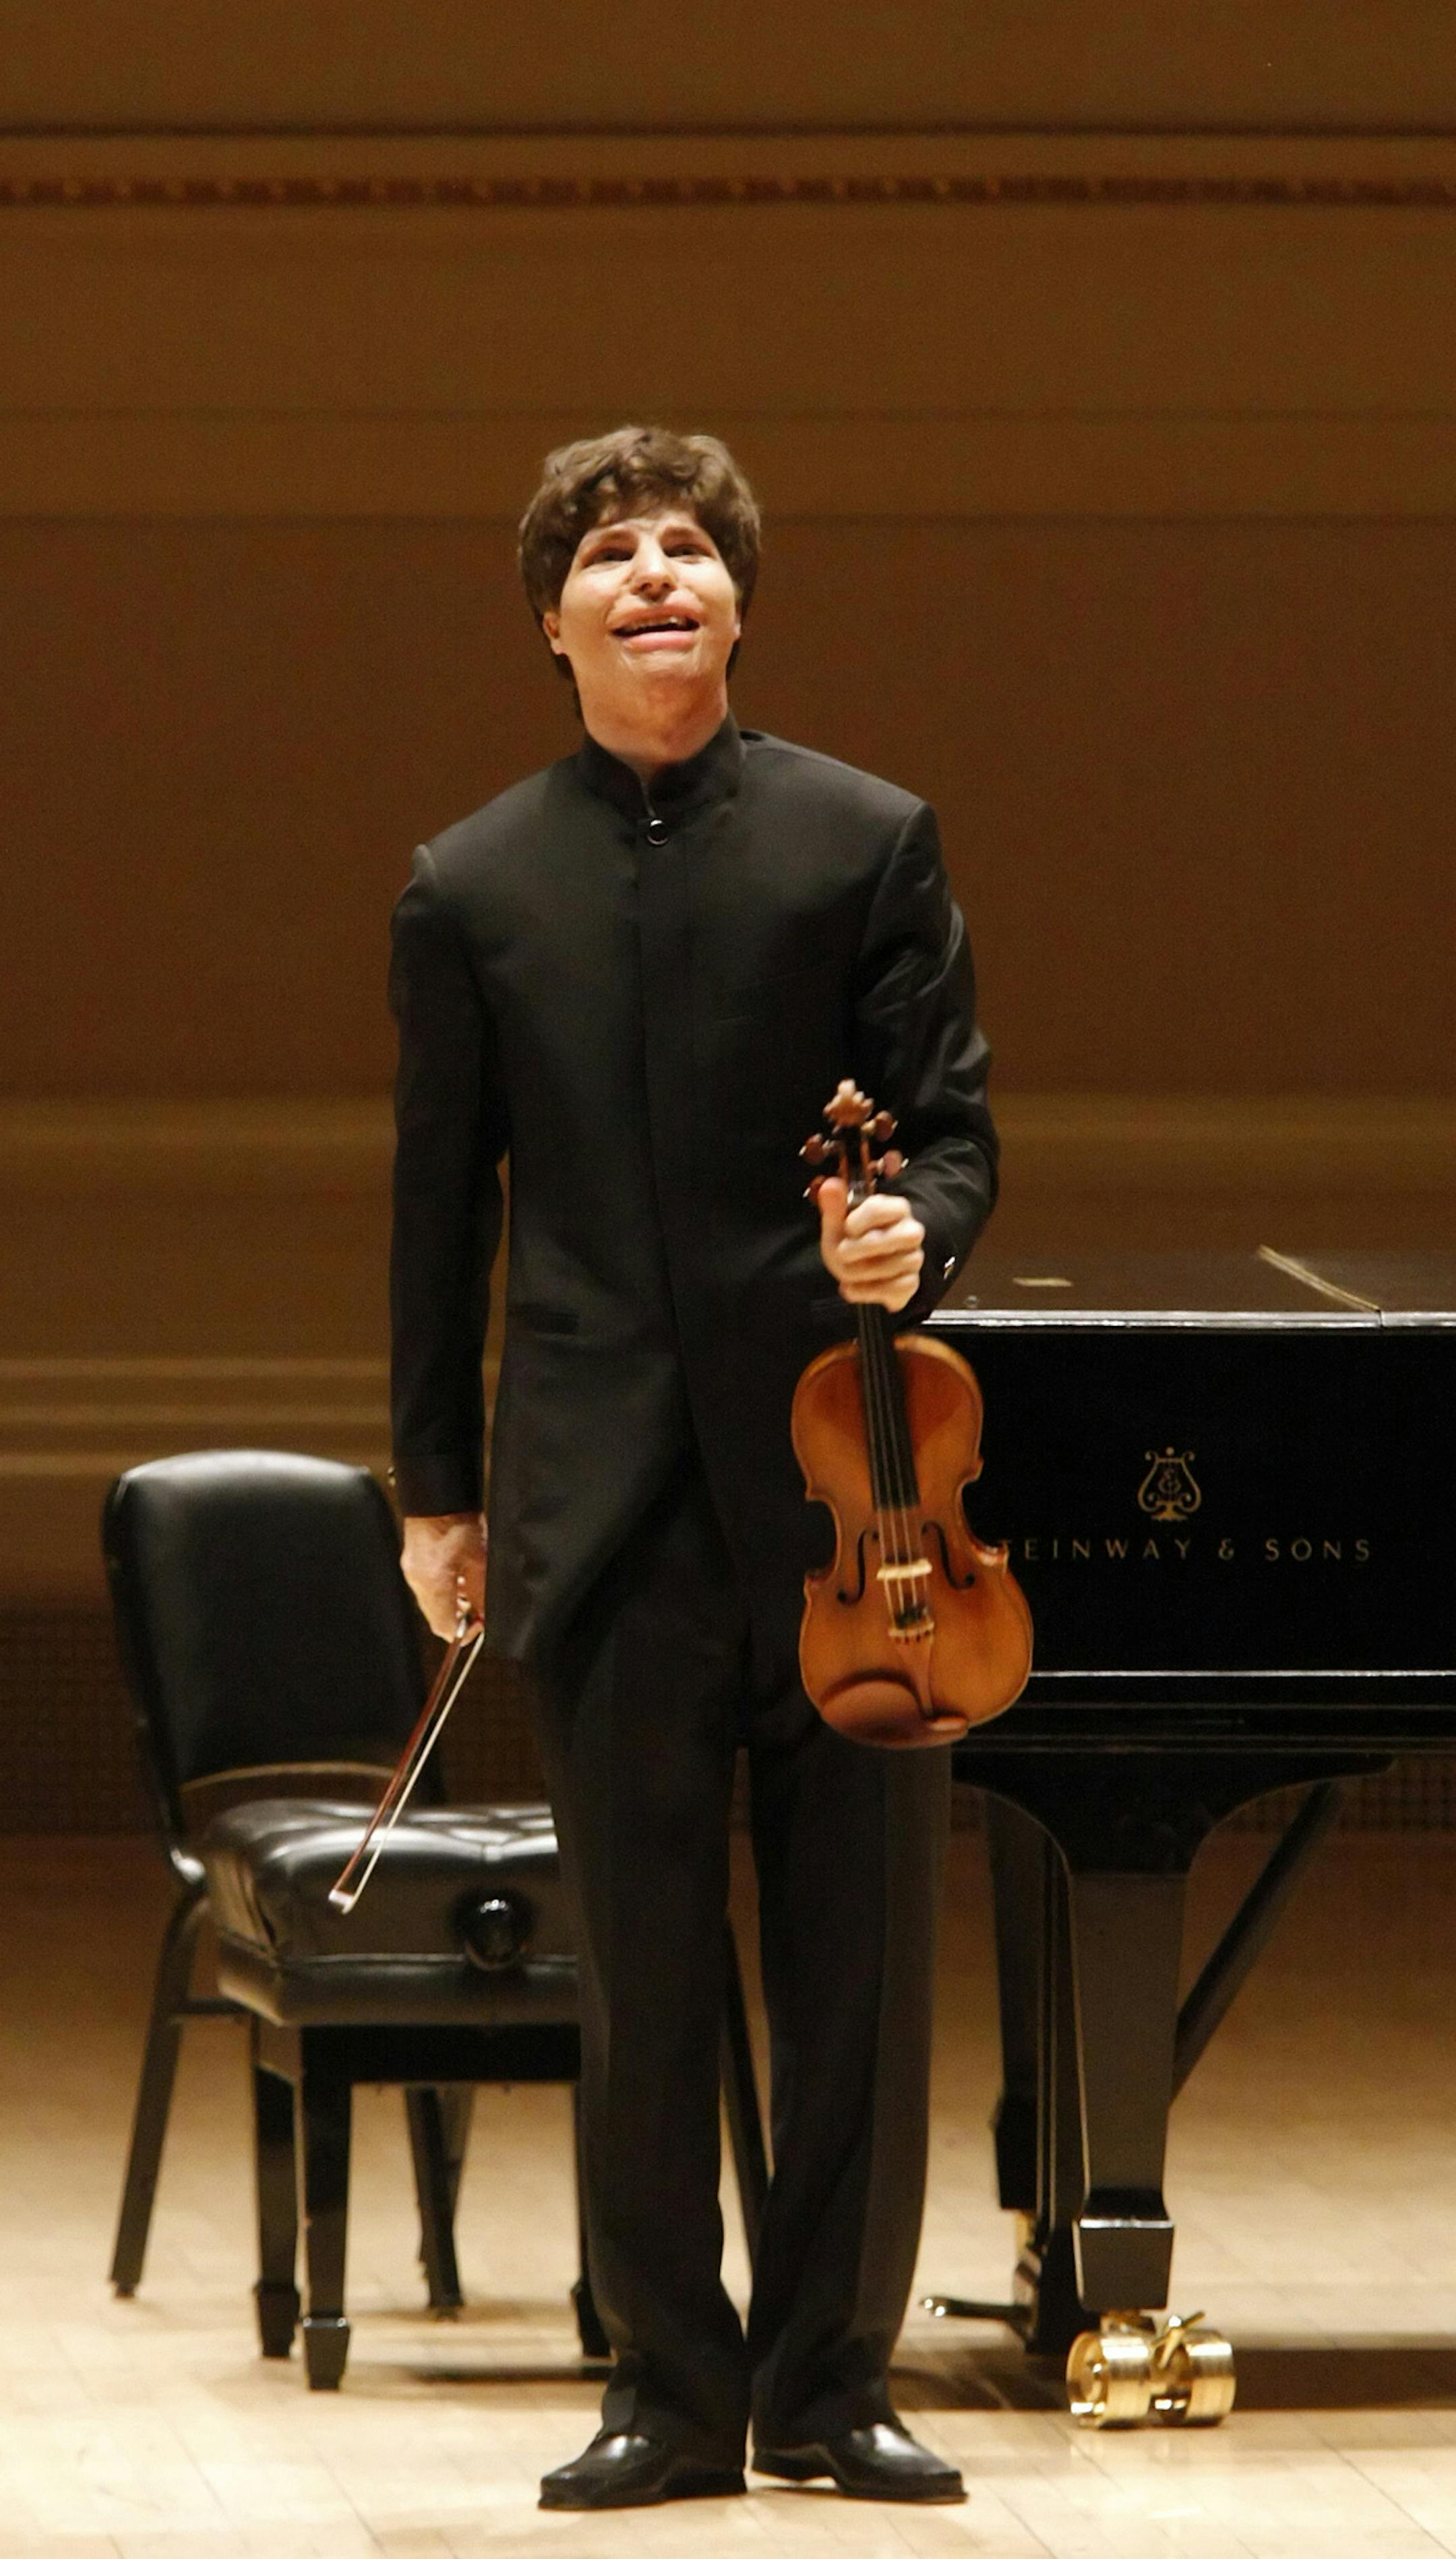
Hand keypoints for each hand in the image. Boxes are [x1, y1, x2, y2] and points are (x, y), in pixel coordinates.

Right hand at [401, 1512, 486, 1639]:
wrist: (438, 1497)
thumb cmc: (458, 1522)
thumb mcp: (480, 1560)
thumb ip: (481, 1593)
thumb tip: (485, 1616)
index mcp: (433, 1584)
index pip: (444, 1628)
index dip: (464, 1633)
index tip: (480, 1624)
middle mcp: (418, 1582)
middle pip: (437, 1617)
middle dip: (459, 1617)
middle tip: (479, 1607)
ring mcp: (412, 1572)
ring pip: (432, 1603)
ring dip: (452, 1603)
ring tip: (471, 1590)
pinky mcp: (412, 1563)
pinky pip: (427, 1588)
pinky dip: (443, 1590)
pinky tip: (458, 1576)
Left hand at [816, 1175, 924, 1313]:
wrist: (857, 1273)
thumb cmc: (850, 1242)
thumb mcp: (837, 1225)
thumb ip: (834, 1207)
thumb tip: (830, 1185)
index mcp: (895, 1209)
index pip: (883, 1208)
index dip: (859, 1220)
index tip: (846, 1228)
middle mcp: (911, 1231)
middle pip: (903, 1236)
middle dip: (865, 1247)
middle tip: (842, 1254)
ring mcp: (914, 1257)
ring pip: (898, 1264)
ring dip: (863, 1272)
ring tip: (845, 1273)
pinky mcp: (912, 1282)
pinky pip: (898, 1288)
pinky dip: (869, 1291)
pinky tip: (852, 1289)